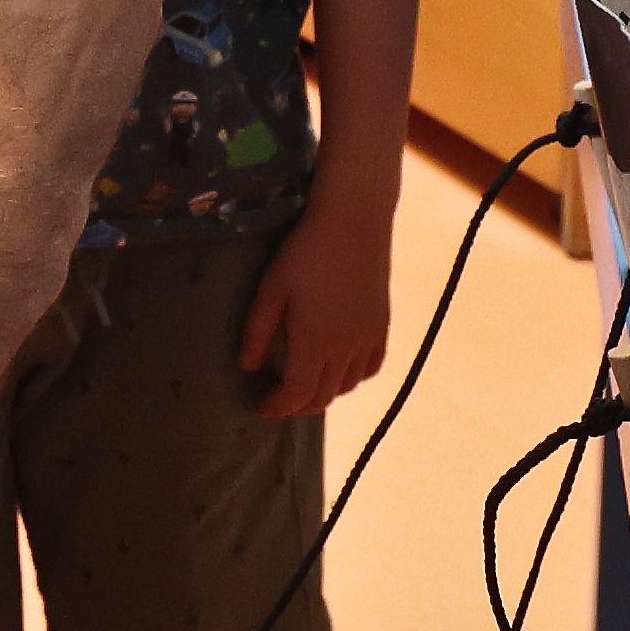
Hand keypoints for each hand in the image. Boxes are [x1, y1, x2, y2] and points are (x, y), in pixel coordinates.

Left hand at [236, 183, 395, 418]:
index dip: (278, 407)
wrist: (353, 223)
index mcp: (314, 343)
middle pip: (323, 396)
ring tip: (305, 384)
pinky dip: (354, 377)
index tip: (261, 406)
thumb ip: (258, 331)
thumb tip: (247, 367)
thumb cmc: (304, 253)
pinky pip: (372, 367)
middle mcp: (345, 349)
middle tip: (279, 401)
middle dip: (298, 406)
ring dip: (325, 393)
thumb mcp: (271, 290)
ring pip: (349, 385)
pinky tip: (341, 369)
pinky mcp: (382, 325)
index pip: (297, 394)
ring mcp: (367, 339)